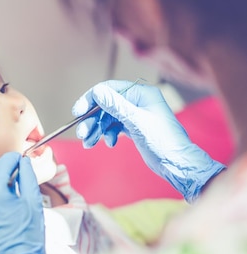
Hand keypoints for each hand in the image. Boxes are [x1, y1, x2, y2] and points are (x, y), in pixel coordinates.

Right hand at [72, 80, 224, 202]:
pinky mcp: (134, 127)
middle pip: (106, 105)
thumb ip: (116, 106)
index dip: (91, 99)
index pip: (109, 89)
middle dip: (92, 120)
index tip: (78, 112)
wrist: (176, 163)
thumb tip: (97, 92)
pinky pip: (114, 127)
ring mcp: (135, 115)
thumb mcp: (137, 121)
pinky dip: (108, 135)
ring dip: (97, 129)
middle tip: (82, 133)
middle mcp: (138, 101)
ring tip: (89, 143)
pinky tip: (110, 143)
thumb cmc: (164, 141)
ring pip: (108, 118)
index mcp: (142, 93)